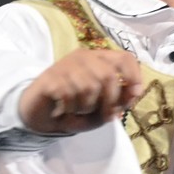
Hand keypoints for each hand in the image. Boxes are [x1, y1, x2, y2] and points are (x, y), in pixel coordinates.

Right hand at [18, 50, 144, 134]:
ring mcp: (66, 65)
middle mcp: (84, 57)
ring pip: (89, 87)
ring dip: (87, 106)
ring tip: (78, 110)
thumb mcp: (99, 110)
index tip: (134, 95)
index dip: (134, 76)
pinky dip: (70, 108)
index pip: (124, 58)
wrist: (39, 111)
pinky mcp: (51, 76)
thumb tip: (129, 98)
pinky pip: (69, 94)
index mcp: (99, 59)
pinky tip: (65, 110)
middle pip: (108, 76)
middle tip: (104, 115)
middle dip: (110, 101)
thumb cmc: (73, 107)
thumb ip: (116, 104)